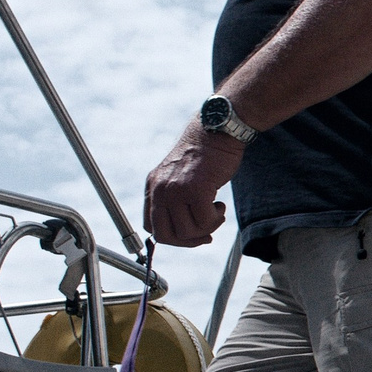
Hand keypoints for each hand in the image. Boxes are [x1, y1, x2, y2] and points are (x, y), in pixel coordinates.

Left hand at [142, 119, 239, 246]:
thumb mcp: (179, 176)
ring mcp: (176, 190)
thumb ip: (174, 198)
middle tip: (206, 233)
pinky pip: (205, 222)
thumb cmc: (205, 154)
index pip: (151, 227)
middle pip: (165, 235)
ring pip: (187, 232)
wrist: (217, 131)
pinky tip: (220, 205)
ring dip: (206, 228)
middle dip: (188, 241)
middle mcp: (160, 189)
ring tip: (216, 211)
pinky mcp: (196, 189)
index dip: (172, 237)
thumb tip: (184, 229)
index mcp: (153, 186)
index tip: (190, 234)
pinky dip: (216, 219)